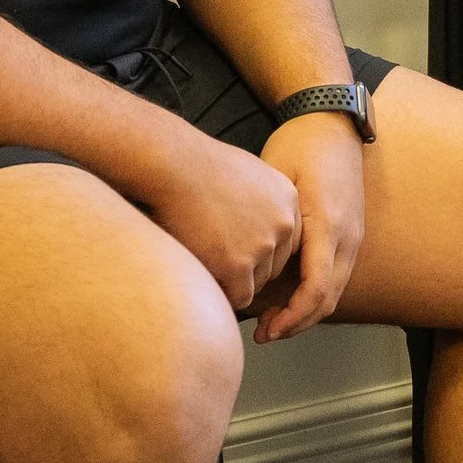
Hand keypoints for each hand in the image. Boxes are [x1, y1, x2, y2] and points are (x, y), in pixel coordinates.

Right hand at [147, 135, 302, 312]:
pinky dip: (225, 295)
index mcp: (288, 198)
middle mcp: (283, 222)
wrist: (174, 165)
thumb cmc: (196, 165)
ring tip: (208, 265)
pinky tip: (205, 278)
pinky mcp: (238, 266)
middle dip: (251, 268)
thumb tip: (249, 223)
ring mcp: (263, 245)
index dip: (262, 249)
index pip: (287, 239)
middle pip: (275, 264)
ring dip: (235, 282)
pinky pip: (240, 297)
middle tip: (219, 261)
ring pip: (258, 282)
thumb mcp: (246, 174)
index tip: (239, 248)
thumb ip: (259, 201)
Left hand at [253, 111, 368, 341]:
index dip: (290, 317)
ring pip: (336, 290)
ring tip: (272, 320)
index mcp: (328, 225)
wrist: (332, 122)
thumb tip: (240, 269)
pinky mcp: (352, 231)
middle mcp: (348, 235)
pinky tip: (288, 294)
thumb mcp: (274, 182)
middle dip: (298, 323)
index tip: (264, 330)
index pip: (316, 290)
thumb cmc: (299, 146)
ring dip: (306, 311)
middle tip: (264, 334)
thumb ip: (266, 227)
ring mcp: (354, 234)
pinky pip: (337, 274)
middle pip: (329, 299)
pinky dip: (315, 293)